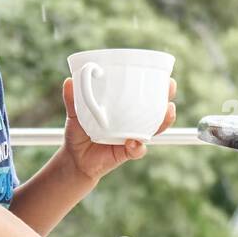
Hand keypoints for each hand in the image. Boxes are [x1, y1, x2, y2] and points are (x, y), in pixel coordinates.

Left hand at [59, 76, 175, 182]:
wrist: (76, 159)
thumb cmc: (79, 133)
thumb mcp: (75, 114)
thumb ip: (72, 99)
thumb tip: (68, 81)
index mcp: (124, 109)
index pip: (145, 96)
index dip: (158, 87)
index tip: (165, 76)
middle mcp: (133, 122)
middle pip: (157, 111)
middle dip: (168, 98)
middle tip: (169, 89)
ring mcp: (133, 137)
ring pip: (155, 129)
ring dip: (163, 121)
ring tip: (166, 112)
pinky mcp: (127, 153)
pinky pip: (137, 150)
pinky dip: (137, 147)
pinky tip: (135, 142)